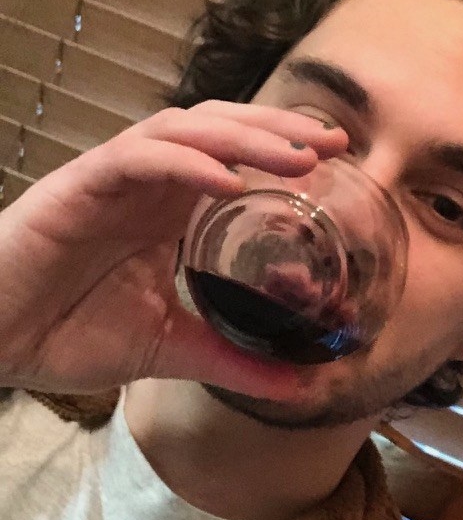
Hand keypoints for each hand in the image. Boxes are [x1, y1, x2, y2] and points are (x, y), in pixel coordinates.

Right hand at [0, 102, 346, 395]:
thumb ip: (232, 361)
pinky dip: (186, 163)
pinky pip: (138, 160)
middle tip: (335, 143)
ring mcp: (112, 180)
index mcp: (168, 211)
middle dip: (279, 131)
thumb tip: (300, 389)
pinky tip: (228, 180)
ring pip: (185, 132)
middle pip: (220, 131)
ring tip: (296, 155)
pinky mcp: (78, 187)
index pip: (235, 160)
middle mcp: (146, 185)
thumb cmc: (66, 334)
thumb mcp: (168, 350)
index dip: (283, 152)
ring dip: (244, 137)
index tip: (339, 161)